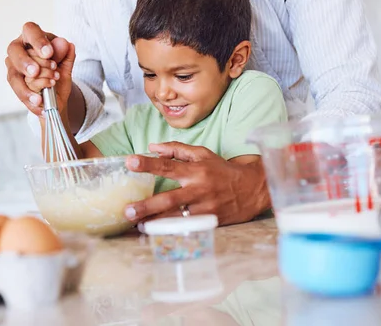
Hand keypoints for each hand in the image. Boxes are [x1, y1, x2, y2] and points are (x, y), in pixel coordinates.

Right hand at [5, 22, 71, 115]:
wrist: (56, 92)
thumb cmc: (58, 70)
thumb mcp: (66, 64)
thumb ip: (65, 55)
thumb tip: (64, 44)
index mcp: (32, 37)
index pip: (30, 30)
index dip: (37, 41)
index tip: (49, 53)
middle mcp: (19, 49)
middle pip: (14, 50)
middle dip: (25, 62)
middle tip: (36, 72)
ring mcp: (14, 66)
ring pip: (13, 72)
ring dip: (30, 82)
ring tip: (47, 88)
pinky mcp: (14, 82)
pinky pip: (18, 88)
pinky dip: (29, 95)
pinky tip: (39, 100)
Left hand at [123, 142, 270, 225]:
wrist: (252, 189)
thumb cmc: (223, 170)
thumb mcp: (203, 154)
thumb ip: (177, 149)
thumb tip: (152, 147)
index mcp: (196, 170)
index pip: (168, 165)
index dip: (148, 164)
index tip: (130, 162)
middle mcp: (199, 189)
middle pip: (169, 199)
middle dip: (147, 206)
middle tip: (128, 210)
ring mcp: (205, 208)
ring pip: (178, 218)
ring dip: (156, 223)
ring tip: (138, 227)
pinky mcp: (210, 222)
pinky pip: (188, 228)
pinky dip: (173, 231)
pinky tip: (158, 234)